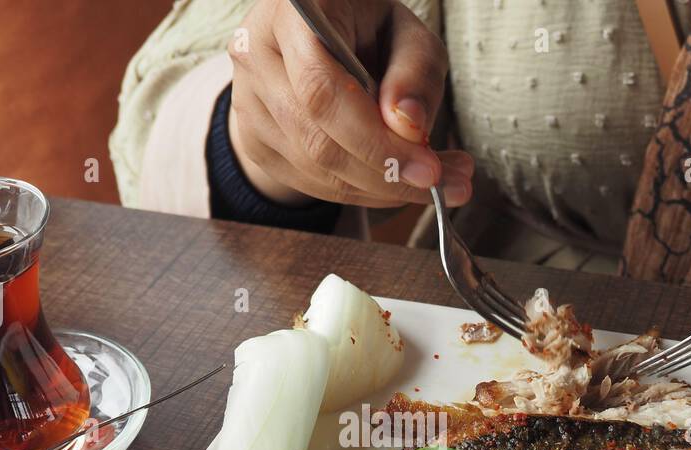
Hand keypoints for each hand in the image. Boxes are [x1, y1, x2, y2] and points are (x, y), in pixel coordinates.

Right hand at [226, 0, 472, 208]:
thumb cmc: (366, 28)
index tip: (430, 169)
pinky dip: (359, 192)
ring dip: (379, 189)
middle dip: (386, 175)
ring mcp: (247, 101)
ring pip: (314, 170)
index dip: (376, 142)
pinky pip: (309, 183)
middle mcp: (256, 55)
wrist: (316, 36)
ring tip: (433, 183)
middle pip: (317, 140)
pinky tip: (393, 180)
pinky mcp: (253, 140)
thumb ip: (414, 73)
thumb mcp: (405, 33)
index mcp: (289, 14)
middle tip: (443, 184)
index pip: (323, 93)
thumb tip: (410, 129)